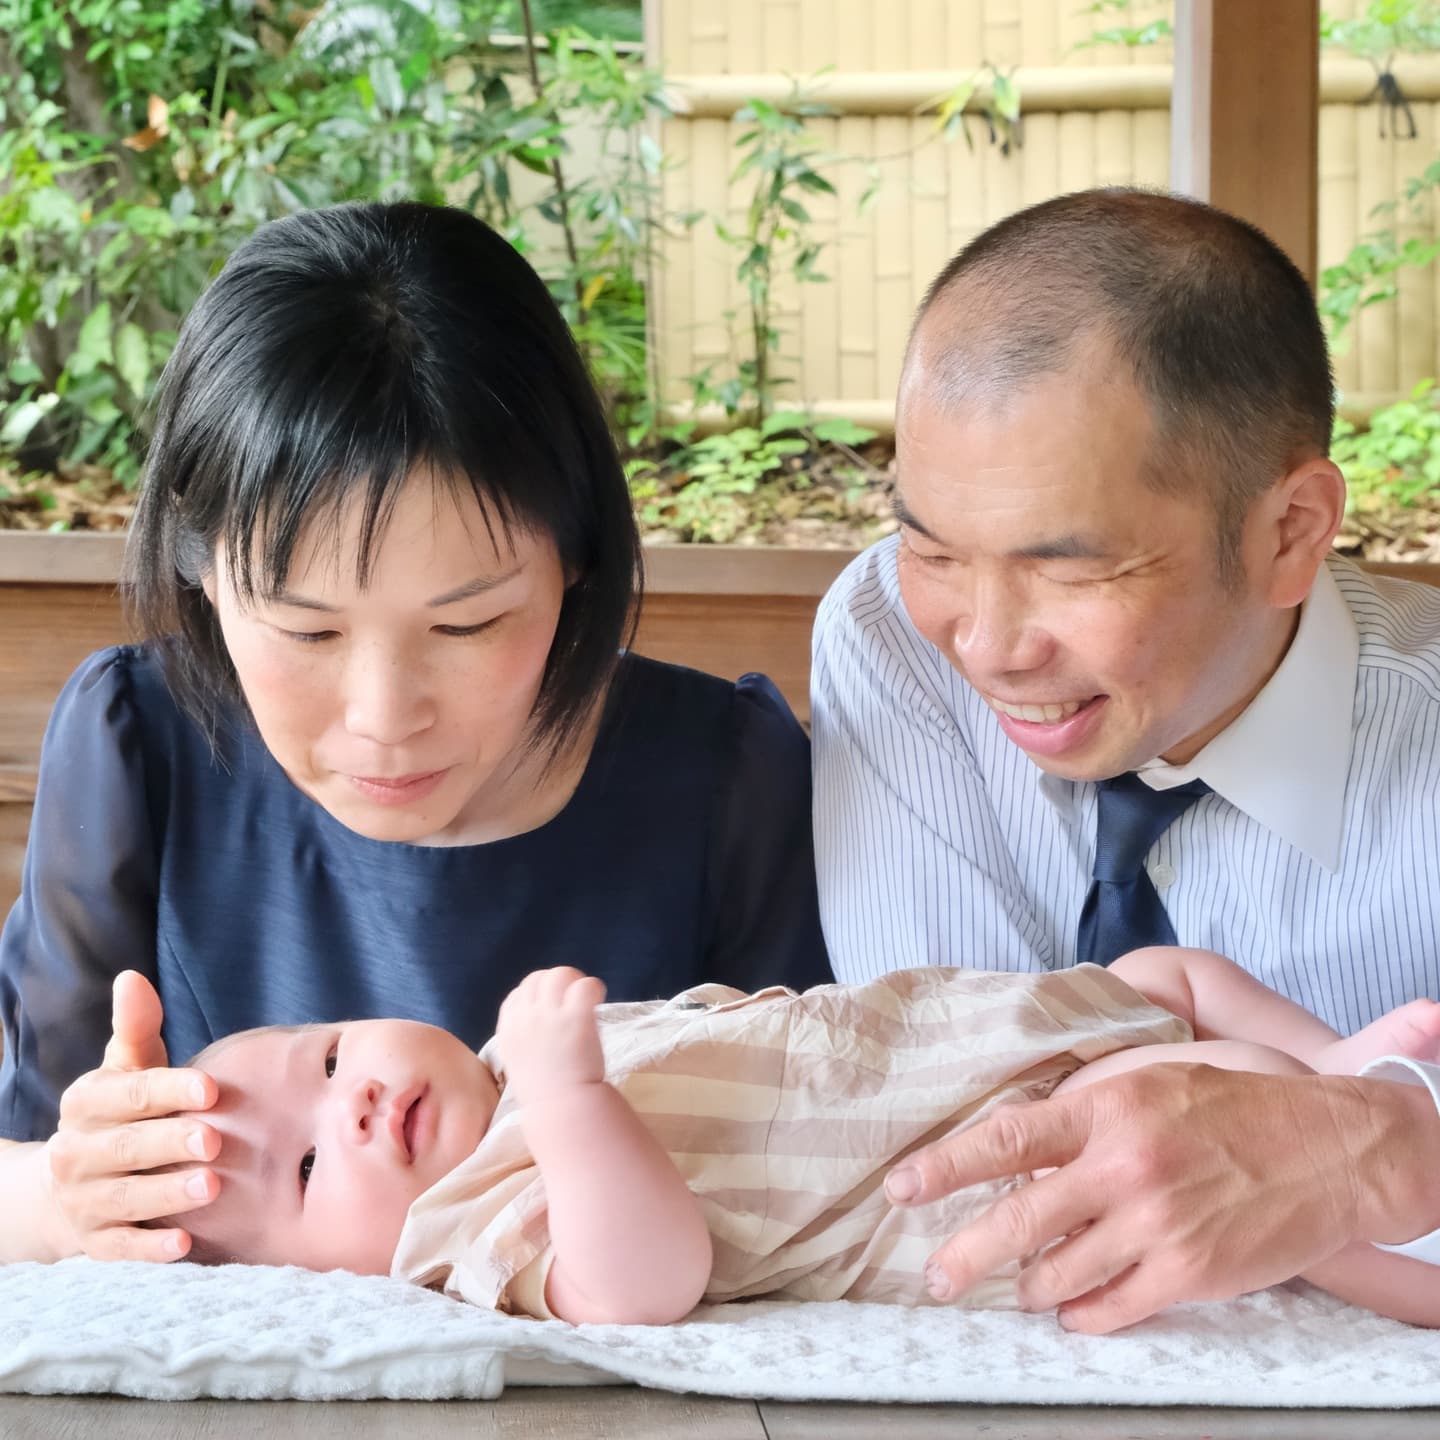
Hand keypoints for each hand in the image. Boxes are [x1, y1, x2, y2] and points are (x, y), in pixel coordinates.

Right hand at [43, 971, 219, 1261]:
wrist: (61, 1186)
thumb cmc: (119, 1114)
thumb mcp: (124, 1070)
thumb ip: (135, 1030)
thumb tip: (132, 977)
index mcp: (86, 1104)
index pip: (129, 1095)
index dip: (168, 1091)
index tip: (210, 1088)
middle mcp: (77, 1152)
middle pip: (127, 1148)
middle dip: (170, 1144)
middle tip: (214, 1140)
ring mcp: (84, 1200)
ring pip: (126, 1198)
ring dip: (167, 1195)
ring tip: (210, 1187)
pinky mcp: (95, 1242)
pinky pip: (121, 1248)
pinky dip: (150, 1249)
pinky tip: (184, 1245)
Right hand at [495, 966, 606, 1106]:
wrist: (561, 1109)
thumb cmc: (544, 1094)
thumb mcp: (519, 1062)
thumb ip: (525, 1038)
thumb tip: (541, 1023)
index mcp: (508, 1029)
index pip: (518, 994)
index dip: (536, 994)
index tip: (551, 1005)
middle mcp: (525, 1018)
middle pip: (538, 978)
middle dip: (556, 983)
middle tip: (573, 999)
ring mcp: (550, 1016)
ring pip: (560, 974)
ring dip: (575, 981)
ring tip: (586, 999)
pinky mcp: (575, 1017)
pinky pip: (585, 985)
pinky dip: (594, 988)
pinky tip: (599, 999)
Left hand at [885, 1063, 1427, 1333]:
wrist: (1328, 1148)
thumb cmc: (1234, 1107)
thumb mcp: (1150, 1083)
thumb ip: (1085, 1115)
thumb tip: (1020, 1151)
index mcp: (1108, 1109)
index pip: (1006, 1138)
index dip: (946, 1167)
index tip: (902, 1187)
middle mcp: (1124, 1167)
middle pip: (1018, 1221)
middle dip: (965, 1256)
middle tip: (938, 1278)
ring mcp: (1156, 1225)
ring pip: (1058, 1275)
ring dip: (1031, 1286)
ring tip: (1026, 1284)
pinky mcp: (1189, 1274)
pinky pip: (1110, 1309)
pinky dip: (1082, 1314)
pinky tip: (1076, 1310)